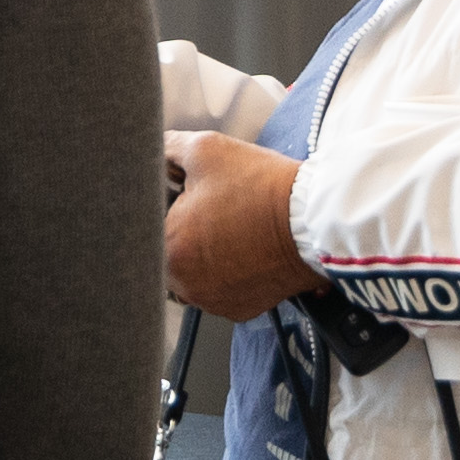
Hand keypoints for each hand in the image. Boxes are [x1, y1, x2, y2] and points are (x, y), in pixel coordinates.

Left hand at [164, 131, 321, 319]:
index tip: (182, 198)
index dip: (163, 209)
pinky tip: (243, 248)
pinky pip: (218, 290)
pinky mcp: (238, 310)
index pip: (145, 228)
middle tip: (211, 211)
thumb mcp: (206, 150)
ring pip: (191, 274)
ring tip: (230, 229)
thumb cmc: (262, 188)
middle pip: (166, 254)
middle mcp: (185, 284)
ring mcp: (212, 301)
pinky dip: (226, 273)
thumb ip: (165, 150)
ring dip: (202, 256)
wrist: (313, 220)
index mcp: (168, 249)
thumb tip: (152, 151)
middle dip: (181, 232)